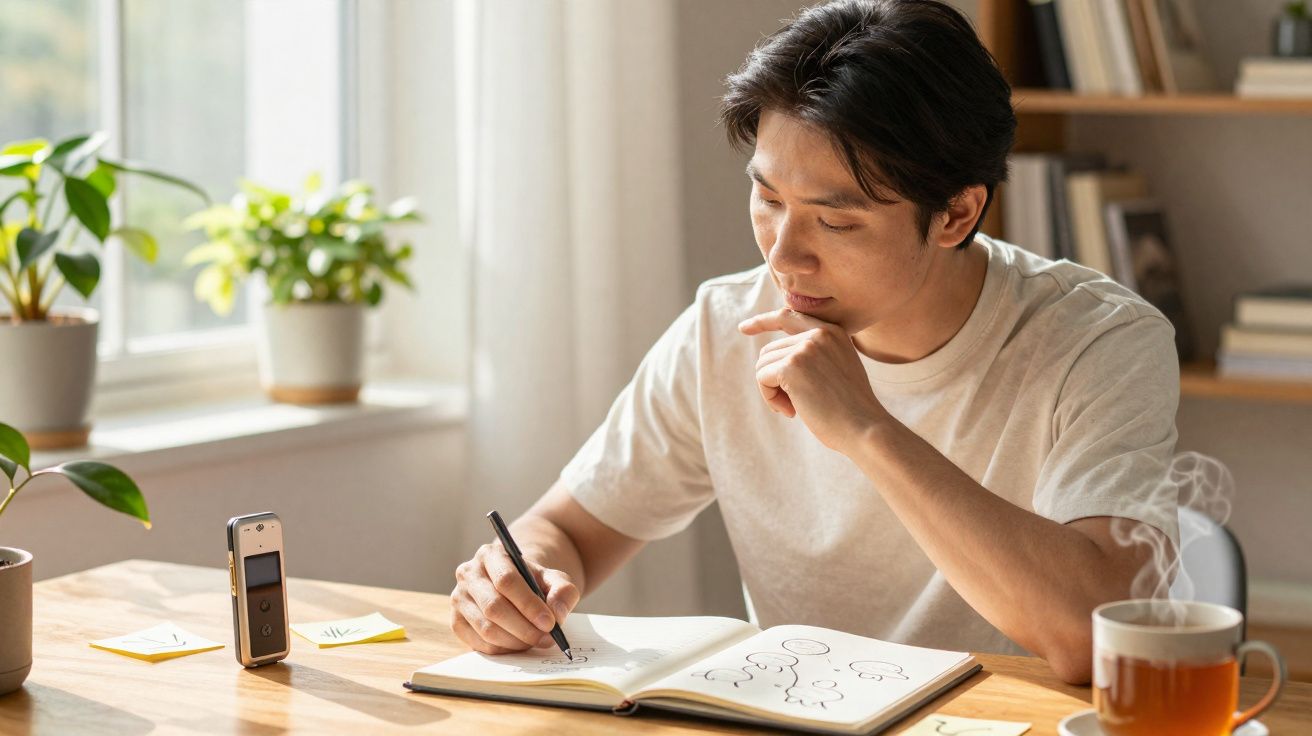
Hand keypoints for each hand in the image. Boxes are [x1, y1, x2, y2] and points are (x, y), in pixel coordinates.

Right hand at [450, 542, 580, 654]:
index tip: (550, 623)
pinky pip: (479, 643)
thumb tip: (557, 614)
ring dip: (515, 641)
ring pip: (486, 628)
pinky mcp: (456, 621)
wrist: (514, 586)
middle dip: (524, 628)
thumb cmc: (533, 582)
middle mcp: (468, 573)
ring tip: (536, 641)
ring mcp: (459, 598)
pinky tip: (518, 644)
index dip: (529, 605)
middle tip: (547, 639)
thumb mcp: (554, 579)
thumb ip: (563, 591)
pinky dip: (503, 649)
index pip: (506, 581)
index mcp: (491, 555)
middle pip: (494, 607)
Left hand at [738, 308, 888, 452]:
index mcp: (833, 332)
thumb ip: (812, 358)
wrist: (865, 428)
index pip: (789, 316)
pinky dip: (769, 398)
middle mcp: (819, 334)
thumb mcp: (835, 373)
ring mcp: (805, 347)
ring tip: (795, 409)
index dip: (763, 321)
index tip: (743, 328)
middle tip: (794, 405)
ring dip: (772, 391)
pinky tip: (791, 411)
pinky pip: (761, 378)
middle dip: (774, 381)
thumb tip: (769, 361)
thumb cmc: (850, 411)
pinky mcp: (791, 365)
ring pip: (763, 365)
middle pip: (770, 351)